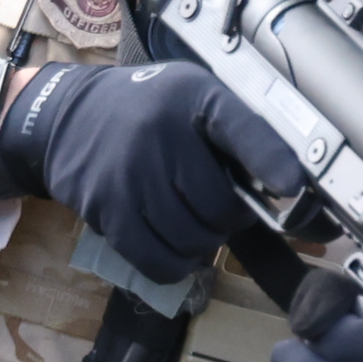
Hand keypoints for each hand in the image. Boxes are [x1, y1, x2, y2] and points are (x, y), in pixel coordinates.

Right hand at [0, 63, 302, 284]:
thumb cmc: (150, 111)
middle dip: (230, 216)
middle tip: (218, 206)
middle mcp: (161, 132)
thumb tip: (290, 189)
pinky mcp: (105, 208)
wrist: (68, 116)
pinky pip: (156, 260)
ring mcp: (130, 172)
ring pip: (193, 239)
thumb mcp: (197, 100)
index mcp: (195, 97)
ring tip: (193, 220)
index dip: (271, 162)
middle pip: (221, 206)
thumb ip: (239, 134)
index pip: (242, 129)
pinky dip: (175, 264)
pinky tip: (174, 247)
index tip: (294, 190)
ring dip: (203, 242)